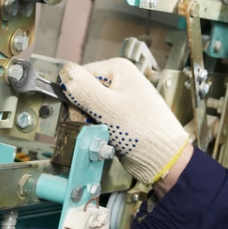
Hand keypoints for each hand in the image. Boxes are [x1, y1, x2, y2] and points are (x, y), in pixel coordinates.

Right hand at [58, 58, 191, 185]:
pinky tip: (107, 137)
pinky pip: (95, 120)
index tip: (80, 112)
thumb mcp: (109, 108)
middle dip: (82, 113)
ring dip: (89, 124)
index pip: (79, 76)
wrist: (162, 159)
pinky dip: (96, 130)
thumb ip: (83, 89)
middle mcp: (118, 81)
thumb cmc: (145, 132)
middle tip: (96, 124)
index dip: (75, 96)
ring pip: (86, 109)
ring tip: (105, 133)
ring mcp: (118, 99)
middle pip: (81, 93)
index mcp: (118, 70)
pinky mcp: (117, 116)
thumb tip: (64, 73)